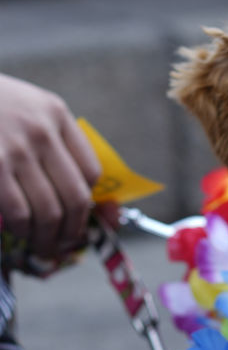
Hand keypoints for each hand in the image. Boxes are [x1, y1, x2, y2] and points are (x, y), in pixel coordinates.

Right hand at [0, 74, 100, 258]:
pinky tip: (15, 229)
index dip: (86, 201)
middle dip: (71, 231)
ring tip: (37, 242)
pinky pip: (19, 212)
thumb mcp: (23, 106)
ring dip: (45, 237)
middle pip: (76, 199)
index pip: (90, 172)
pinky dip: (21, 229)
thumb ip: (51, 140)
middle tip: (60, 243)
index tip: (74, 215)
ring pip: (49, 212)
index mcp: (55, 113)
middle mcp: (40, 130)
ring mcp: (15, 149)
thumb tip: (82, 200)